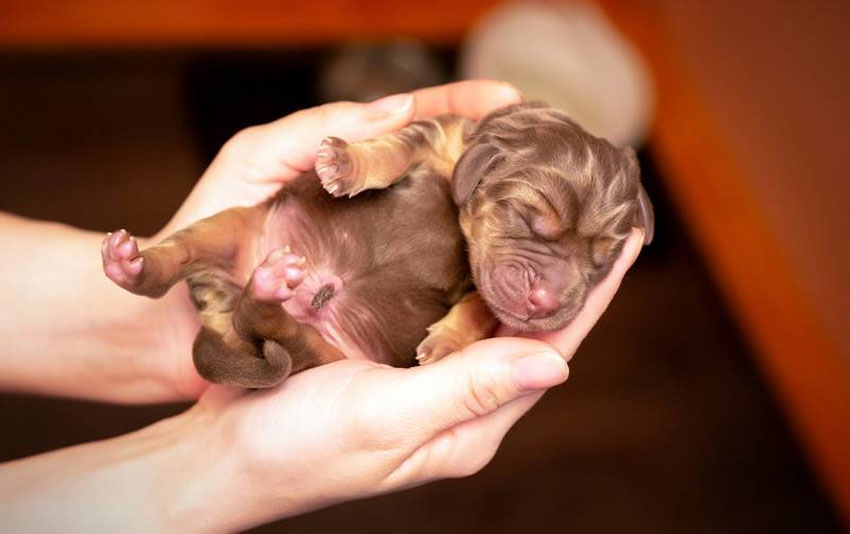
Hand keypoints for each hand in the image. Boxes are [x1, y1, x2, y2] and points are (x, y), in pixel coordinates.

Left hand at [137, 81, 523, 399]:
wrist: (175, 320)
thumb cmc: (205, 230)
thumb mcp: (254, 161)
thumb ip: (318, 132)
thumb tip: (401, 106)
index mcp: (351, 172)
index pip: (419, 128)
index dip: (465, 111)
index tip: (513, 102)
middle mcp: (377, 214)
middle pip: (452, 185)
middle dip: (501, 171)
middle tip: (552, 160)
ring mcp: (381, 263)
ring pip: (454, 242)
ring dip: (499, 232)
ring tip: (548, 221)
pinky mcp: (378, 311)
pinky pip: (435, 301)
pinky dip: (473, 294)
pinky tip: (508, 285)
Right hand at [171, 230, 643, 530]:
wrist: (223, 455)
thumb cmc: (295, 446)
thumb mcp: (385, 418)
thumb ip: (467, 388)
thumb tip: (558, 360)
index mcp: (472, 422)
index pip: (553, 348)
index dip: (593, 294)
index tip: (624, 237)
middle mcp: (461, 401)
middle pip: (532, 329)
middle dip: (566, 274)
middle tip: (592, 210)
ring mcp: (428, 380)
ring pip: (492, 316)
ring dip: (523, 267)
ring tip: (549, 210)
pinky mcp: (396, 360)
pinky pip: (448, 310)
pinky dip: (471, 271)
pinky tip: (476, 236)